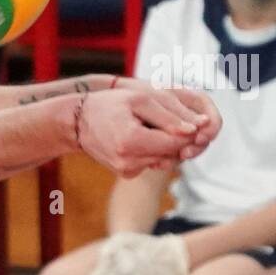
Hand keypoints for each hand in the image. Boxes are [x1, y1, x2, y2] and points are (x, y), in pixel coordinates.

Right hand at [76, 86, 210, 177]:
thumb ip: (170, 115)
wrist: (78, 122)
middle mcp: (129, 162)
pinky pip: (153, 162)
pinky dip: (154, 150)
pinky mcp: (127, 174)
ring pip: (166, 159)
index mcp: (132, 142)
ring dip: (166, 143)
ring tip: (151, 126)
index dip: (190, 129)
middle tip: (168, 119)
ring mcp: (127, 171)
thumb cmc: (108, 105)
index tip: (188, 117)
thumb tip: (197, 128)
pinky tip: (142, 136)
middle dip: (178, 137)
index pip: (177, 141)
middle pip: (174, 153)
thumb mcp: (140, 100)